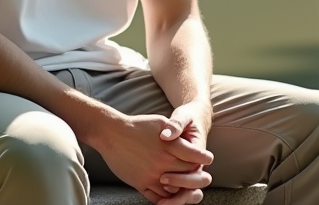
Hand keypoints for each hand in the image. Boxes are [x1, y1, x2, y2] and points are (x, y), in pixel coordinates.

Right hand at [90, 113, 212, 203]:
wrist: (111, 134)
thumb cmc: (137, 126)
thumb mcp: (160, 122)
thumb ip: (175, 131)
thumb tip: (188, 138)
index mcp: (170, 146)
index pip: (196, 157)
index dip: (204, 158)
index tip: (207, 158)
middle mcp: (163, 162)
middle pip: (188, 174)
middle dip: (197, 174)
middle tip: (202, 174)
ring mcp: (152, 175)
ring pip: (176, 189)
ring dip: (183, 188)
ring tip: (187, 185)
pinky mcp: (141, 184)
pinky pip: (159, 197)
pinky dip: (167, 196)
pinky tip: (170, 190)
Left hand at [156, 101, 213, 203]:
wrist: (191, 119)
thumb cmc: (187, 118)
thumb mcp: (183, 117)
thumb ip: (176, 125)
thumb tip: (166, 136)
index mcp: (200, 153)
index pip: (196, 172)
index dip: (182, 178)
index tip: (163, 176)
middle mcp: (197, 165)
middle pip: (195, 186)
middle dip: (178, 187)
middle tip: (160, 182)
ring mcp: (190, 171)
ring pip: (189, 193)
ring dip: (176, 199)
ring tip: (161, 203)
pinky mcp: (181, 173)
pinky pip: (179, 190)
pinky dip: (170, 197)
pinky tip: (157, 200)